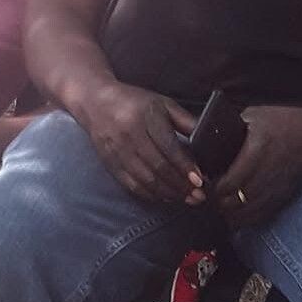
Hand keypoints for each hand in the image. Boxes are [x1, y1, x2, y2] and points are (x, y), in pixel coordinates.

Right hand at [74, 81, 203, 203]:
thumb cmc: (134, 102)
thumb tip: (207, 138)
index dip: (184, 166)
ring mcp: (118, 152)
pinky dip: (150, 194)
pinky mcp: (110, 164)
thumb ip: (185, 120)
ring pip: (145, 180)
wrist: (95, 103)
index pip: (168, 147)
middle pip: (158, 167)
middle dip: (180, 185)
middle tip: (198, 196)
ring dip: (168, 193)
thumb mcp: (163, 104)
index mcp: (145, 118)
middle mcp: (130, 136)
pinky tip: (165, 196)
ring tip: (185, 199)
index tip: (199, 180)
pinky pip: (131, 185)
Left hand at [215, 106, 301, 227]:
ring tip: (218, 205)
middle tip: (205, 196)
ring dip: (229, 213)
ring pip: (246, 213)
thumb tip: (211, 140)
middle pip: (234, 202)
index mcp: (257, 152)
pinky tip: (236, 213)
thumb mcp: (255, 115)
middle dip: (216, 202)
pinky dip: (244, 218)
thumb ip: (232, 129)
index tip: (203, 184)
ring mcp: (275, 188)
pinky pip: (260, 215)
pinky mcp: (282, 196)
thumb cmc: (286, 121)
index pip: (229, 183)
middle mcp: (266, 174)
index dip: (212, 189)